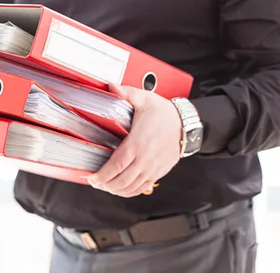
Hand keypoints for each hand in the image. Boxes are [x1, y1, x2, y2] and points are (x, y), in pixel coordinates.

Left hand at [87, 83, 181, 197]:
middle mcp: (145, 159)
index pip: (117, 165)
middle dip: (105, 185)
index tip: (92, 177)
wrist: (186, 124)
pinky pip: (142, 188)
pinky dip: (130, 192)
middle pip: (122, 181)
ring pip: (131, 188)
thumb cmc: (165, 113)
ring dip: (115, 190)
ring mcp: (152, 168)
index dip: (103, 175)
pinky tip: (121, 189)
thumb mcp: (144, 99)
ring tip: (105, 186)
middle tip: (95, 181)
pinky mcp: (158, 172)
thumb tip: (111, 87)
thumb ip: (126, 93)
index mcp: (138, 143)